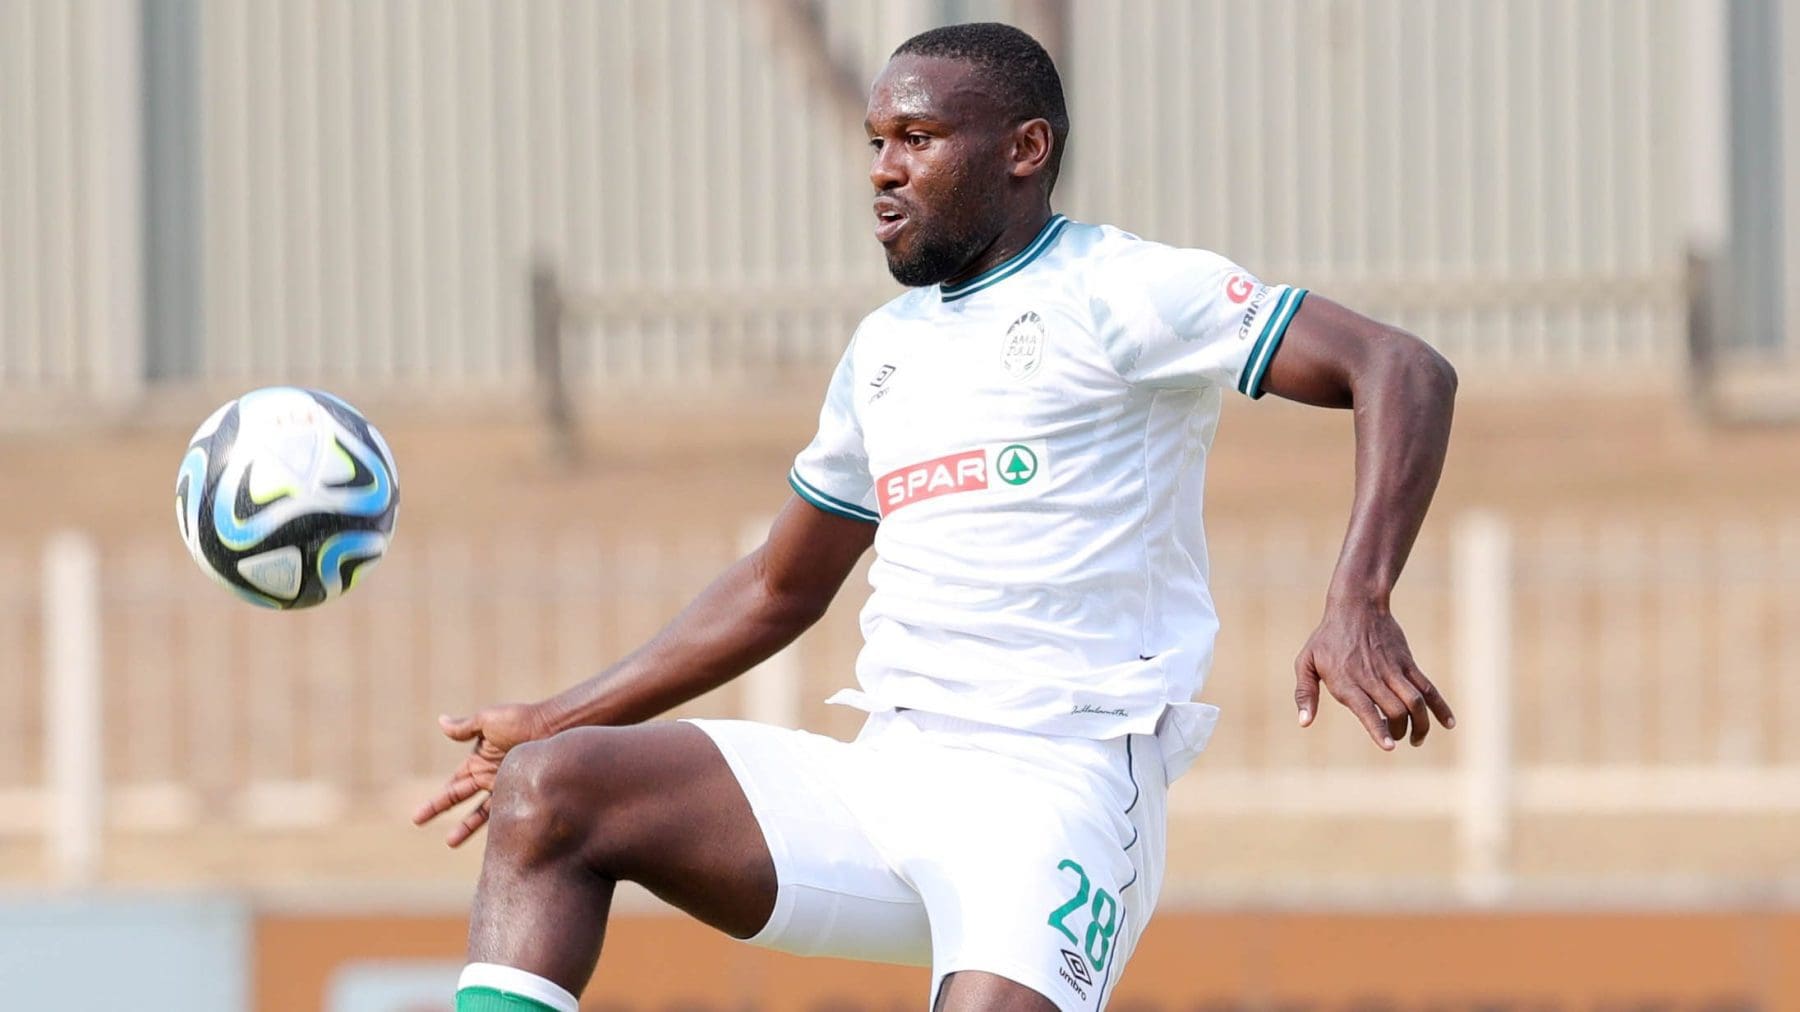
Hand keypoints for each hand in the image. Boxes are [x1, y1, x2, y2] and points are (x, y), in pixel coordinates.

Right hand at [412, 702, 551, 846]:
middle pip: (459, 797)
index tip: (419, 814)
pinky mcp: (523, 794)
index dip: (436, 799)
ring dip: (465, 826)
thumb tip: (440, 721)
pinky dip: (495, 826)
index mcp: (480, 760)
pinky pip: (505, 814)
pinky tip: (488, 840)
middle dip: (439, 809)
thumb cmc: (521, 720)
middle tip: (417, 822)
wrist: (554, 727)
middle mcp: (490, 776)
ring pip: (481, 812)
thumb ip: (465, 727)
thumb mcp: (489, 721)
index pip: (453, 783)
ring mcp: (507, 787)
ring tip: (449, 843)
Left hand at [1293, 602, 1454, 748]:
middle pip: (1396, 711)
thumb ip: (1304, 693)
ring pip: (1415, 702)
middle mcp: (1372, 678)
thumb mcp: (1306, 662)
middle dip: (1399, 731)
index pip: (1367, 710)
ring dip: (1421, 725)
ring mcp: (1393, 670)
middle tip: (1396, 738)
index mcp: (1347, 681)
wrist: (1356, 606)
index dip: (1378, 730)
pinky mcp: (1407, 663)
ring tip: (1417, 739)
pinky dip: (1440, 706)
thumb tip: (1304, 723)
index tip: (1389, 747)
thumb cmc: (1327, 638)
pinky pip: (1428, 688)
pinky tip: (1448, 724)